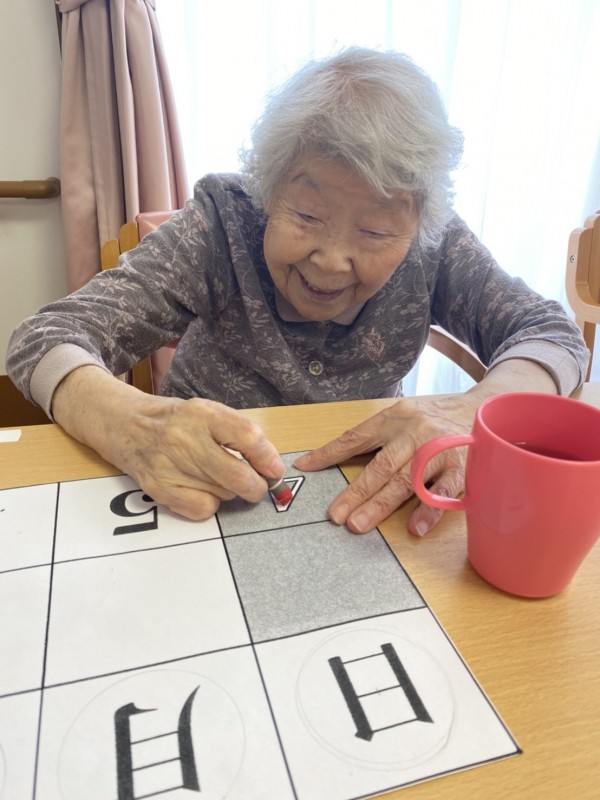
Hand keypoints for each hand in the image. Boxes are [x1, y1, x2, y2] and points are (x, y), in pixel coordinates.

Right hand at [52, 367, 284, 519]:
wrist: (125, 423)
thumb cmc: (175, 420)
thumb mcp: (206, 412)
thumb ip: (238, 433)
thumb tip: (270, 467)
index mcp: (202, 413)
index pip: (248, 437)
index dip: (268, 458)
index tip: (274, 469)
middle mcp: (185, 438)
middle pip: (238, 476)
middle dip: (256, 487)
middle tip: (257, 486)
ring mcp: (169, 465)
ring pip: (223, 495)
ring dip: (229, 492)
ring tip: (215, 477)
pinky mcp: (158, 488)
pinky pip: (202, 510)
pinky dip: (209, 505)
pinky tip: (200, 489)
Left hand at [295, 359, 558, 535]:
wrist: (486, 407)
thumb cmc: (435, 417)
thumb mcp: (402, 415)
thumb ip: (373, 437)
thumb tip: (328, 457)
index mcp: (395, 418)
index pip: (356, 437)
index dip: (330, 453)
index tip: (306, 467)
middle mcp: (415, 432)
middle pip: (381, 465)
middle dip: (356, 492)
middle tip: (335, 515)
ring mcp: (440, 450)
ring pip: (407, 480)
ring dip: (382, 504)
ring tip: (359, 524)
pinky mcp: (463, 468)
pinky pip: (445, 492)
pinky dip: (430, 510)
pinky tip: (415, 528)